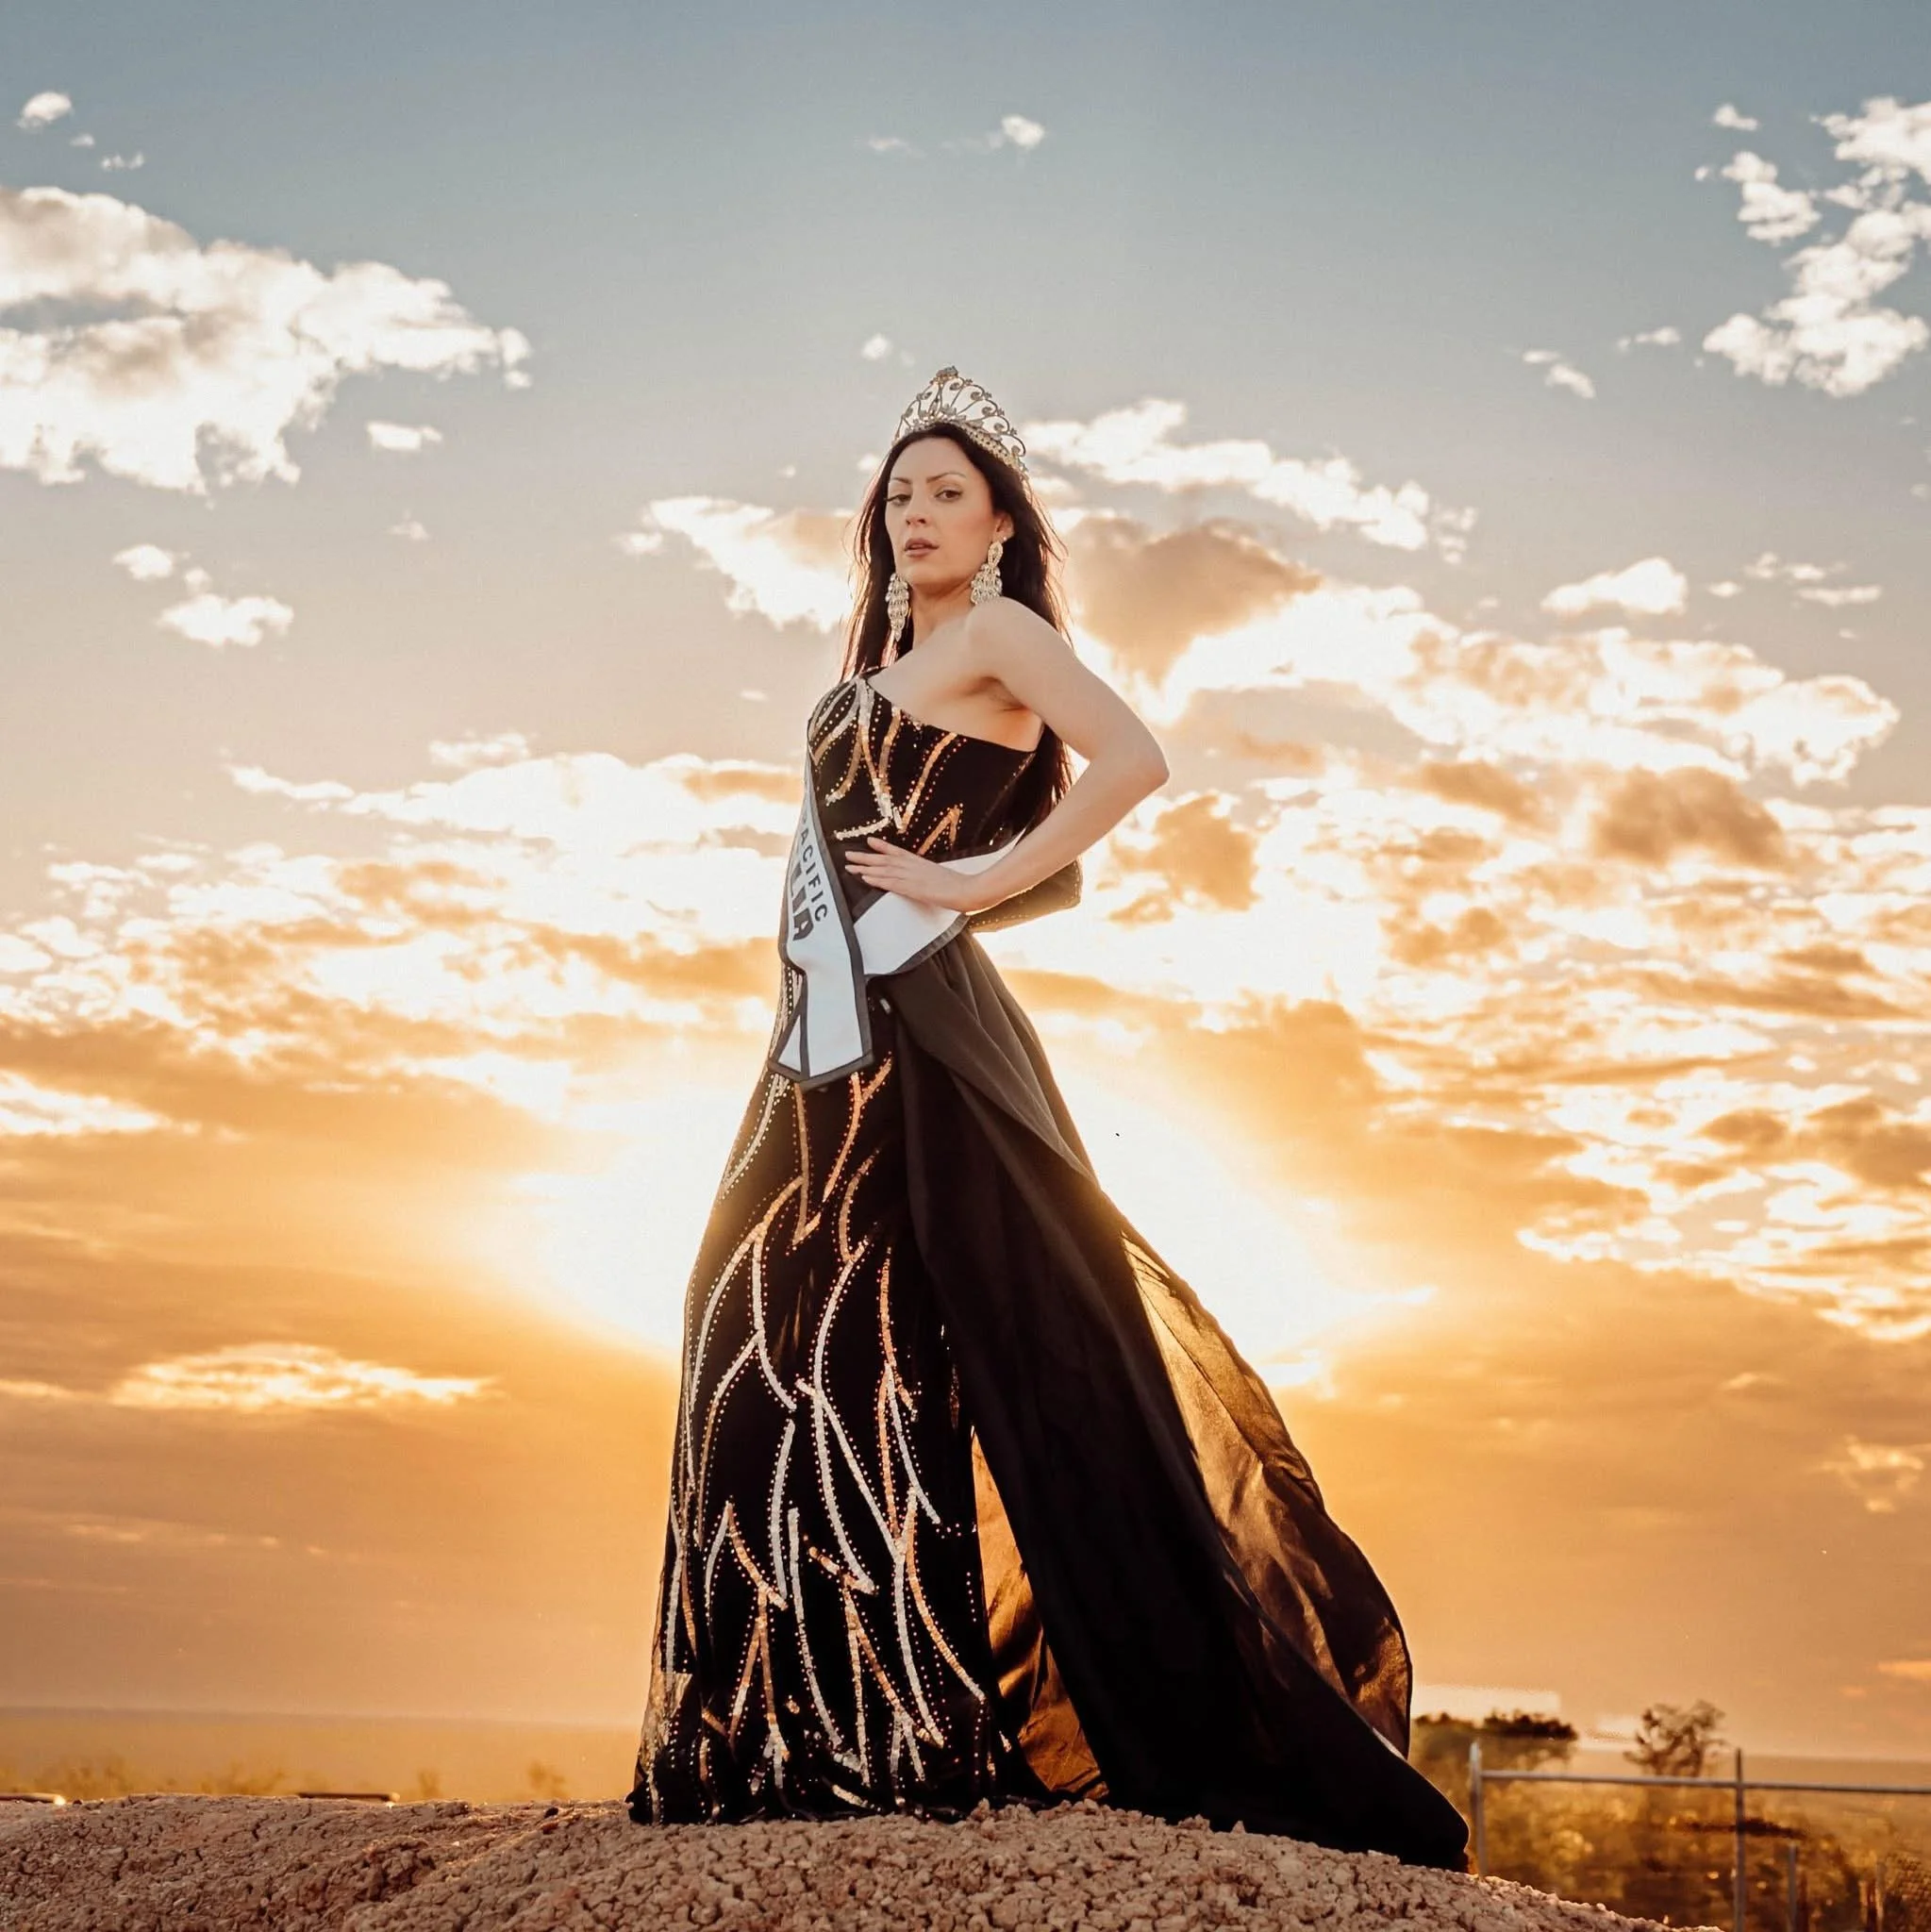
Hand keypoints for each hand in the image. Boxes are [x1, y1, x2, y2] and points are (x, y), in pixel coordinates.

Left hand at [842, 836, 990, 912]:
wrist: (967, 890)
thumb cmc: (958, 885)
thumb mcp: (941, 876)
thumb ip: (929, 875)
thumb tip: (924, 877)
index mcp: (919, 863)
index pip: (897, 851)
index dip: (881, 846)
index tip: (868, 841)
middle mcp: (913, 867)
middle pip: (884, 859)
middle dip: (865, 857)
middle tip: (848, 855)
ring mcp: (912, 877)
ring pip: (883, 870)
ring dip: (865, 868)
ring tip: (850, 867)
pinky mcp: (912, 888)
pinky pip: (890, 883)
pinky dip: (877, 879)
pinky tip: (866, 877)